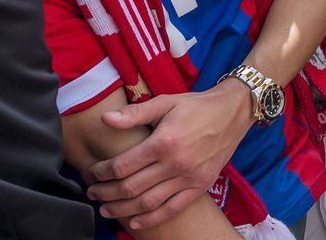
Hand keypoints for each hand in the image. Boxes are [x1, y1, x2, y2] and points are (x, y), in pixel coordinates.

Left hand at [84, 83, 253, 230]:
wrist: (233, 112)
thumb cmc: (196, 106)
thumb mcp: (165, 102)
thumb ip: (134, 113)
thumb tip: (105, 119)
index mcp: (163, 142)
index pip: (122, 166)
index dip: (101, 172)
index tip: (92, 172)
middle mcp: (175, 163)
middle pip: (130, 187)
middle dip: (106, 193)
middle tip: (92, 192)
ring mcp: (189, 178)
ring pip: (147, 202)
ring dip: (122, 209)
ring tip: (106, 209)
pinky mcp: (200, 186)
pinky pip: (172, 208)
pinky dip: (151, 219)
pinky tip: (134, 222)